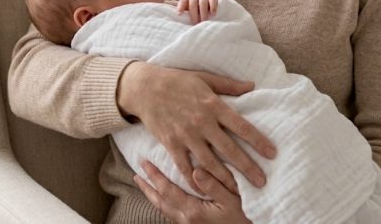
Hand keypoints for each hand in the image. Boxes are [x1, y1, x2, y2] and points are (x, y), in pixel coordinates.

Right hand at [117, 62, 276, 194]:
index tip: (272, 153)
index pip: (241, 126)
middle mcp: (201, 122)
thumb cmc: (177, 80)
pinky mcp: (171, 143)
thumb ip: (229, 85)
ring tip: (239, 192)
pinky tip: (205, 190)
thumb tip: (252, 85)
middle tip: (262, 181)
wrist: (145, 88)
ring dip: (225, 178)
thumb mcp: (204, 77)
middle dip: (247, 167)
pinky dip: (194, 180)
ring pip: (209, 162)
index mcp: (213, 105)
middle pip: (229, 149)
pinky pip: (184, 166)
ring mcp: (186, 135)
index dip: (258, 140)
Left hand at [134, 160, 250, 223]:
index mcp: (192, 211)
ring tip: (146, 185)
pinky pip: (171, 214)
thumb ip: (214, 185)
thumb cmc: (243, 219)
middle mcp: (186, 219)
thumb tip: (195, 170)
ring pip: (164, 209)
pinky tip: (166, 199)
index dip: (154, 176)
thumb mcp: (233, 200)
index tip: (144, 163)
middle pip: (160, 202)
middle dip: (147, 187)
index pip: (167, 191)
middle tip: (137, 174)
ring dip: (153, 196)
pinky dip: (164, 203)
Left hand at [177, 0, 218, 23]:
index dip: (180, 7)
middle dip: (194, 14)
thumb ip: (182, 11)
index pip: (182, 2)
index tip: (179, 14)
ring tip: (204, 21)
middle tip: (196, 23)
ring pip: (202, 2)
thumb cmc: (197, 7)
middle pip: (193, 4)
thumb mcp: (189, 9)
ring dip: (203, 12)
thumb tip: (171, 10)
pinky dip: (213, 7)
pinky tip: (212, 14)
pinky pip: (212, 1)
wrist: (209, 0)